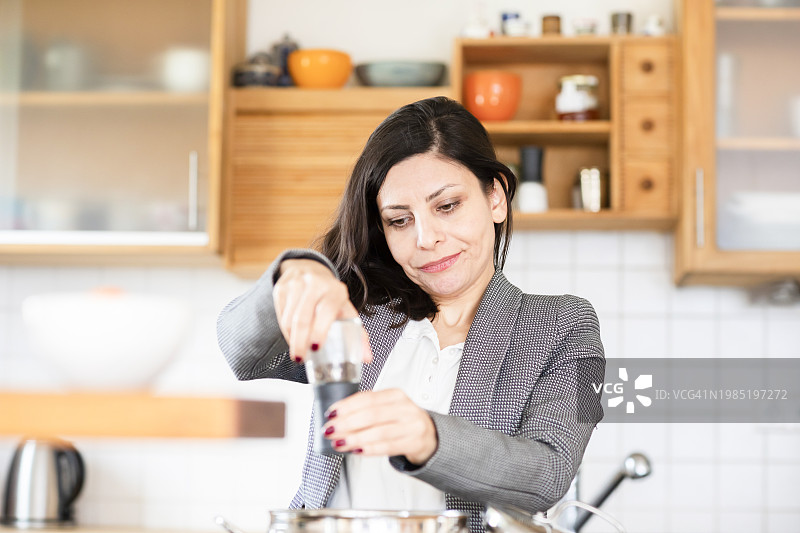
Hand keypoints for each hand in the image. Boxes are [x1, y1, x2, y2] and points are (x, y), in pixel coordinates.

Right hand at [273, 258, 371, 363]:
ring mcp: (296, 284)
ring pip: (289, 319)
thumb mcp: (345, 310)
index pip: (326, 310)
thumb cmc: (330, 296)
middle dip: (300, 342)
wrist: (310, 271)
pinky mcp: (281, 288)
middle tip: (300, 358)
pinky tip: (291, 337)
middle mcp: (315, 284)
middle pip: (303, 318)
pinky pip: (280, 315)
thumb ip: (357, 334)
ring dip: (292, 339)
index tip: (316, 347)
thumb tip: (367, 358)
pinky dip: (285, 331)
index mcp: (335, 290)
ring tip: (297, 350)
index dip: (320, 331)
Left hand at [321, 389, 437, 464]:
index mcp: (396, 395)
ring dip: (354, 438)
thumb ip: (366, 409)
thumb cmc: (402, 421)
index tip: (331, 413)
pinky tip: (356, 450)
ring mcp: (411, 426)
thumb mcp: (388, 408)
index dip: (347, 406)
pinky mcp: (414, 442)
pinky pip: (387, 447)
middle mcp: (405, 408)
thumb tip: (337, 417)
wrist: (430, 436)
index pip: (368, 398)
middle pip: (371, 415)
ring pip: (378, 432)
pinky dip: (369, 449)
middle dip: (346, 423)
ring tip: (339, 442)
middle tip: (330, 430)